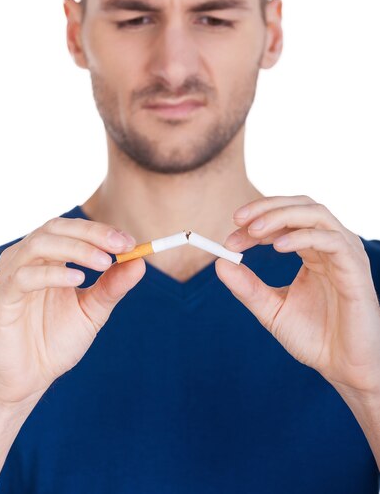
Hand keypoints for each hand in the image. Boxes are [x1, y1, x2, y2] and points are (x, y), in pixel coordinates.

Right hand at [0, 217, 144, 407]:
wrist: (28, 381)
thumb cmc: (55, 341)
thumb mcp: (92, 311)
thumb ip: (112, 286)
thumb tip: (140, 262)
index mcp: (46, 259)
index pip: (71, 229)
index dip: (100, 231)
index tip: (130, 243)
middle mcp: (25, 261)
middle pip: (55, 228)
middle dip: (91, 233)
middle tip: (121, 246)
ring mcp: (9, 278)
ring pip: (39, 245)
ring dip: (76, 249)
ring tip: (104, 262)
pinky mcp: (0, 300)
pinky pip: (23, 278)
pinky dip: (53, 275)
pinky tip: (78, 280)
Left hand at [215, 195, 379, 395]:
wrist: (344, 369)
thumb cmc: (315, 338)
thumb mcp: (272, 309)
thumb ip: (247, 287)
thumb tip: (219, 263)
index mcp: (313, 251)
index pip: (284, 220)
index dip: (256, 221)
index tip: (230, 235)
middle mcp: (331, 246)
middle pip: (300, 206)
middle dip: (266, 208)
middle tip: (238, 221)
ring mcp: (345, 254)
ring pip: (316, 214)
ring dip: (281, 216)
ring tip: (254, 231)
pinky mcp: (356, 269)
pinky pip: (331, 240)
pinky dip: (303, 237)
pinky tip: (278, 248)